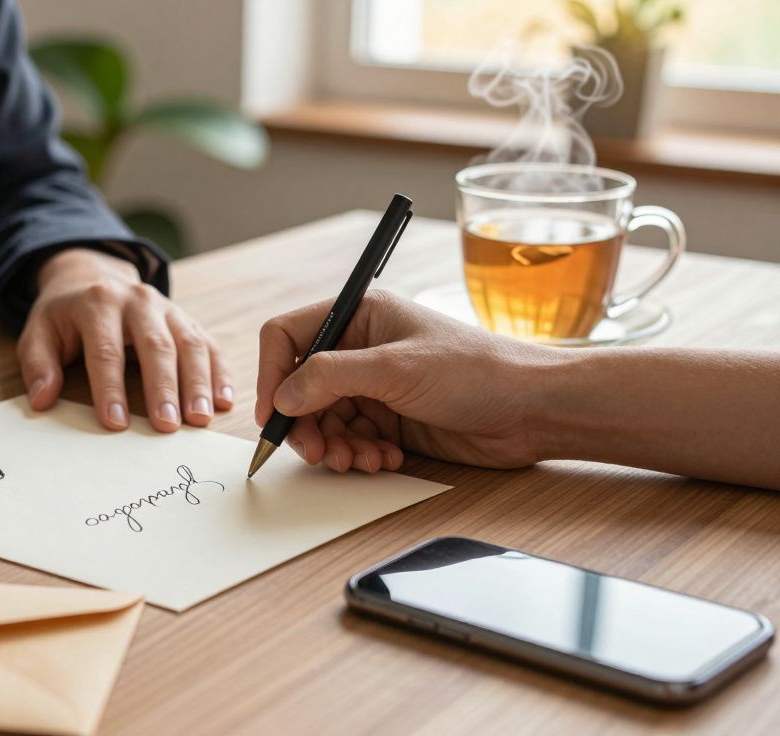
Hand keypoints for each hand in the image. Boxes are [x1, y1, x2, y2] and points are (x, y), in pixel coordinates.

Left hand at [17, 248, 233, 431]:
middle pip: (155, 347)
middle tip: (168, 426)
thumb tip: (43, 400)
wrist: (92, 276)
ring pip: (188, 344)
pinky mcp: (186, 319)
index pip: (106, 351)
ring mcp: (167, 308)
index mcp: (98, 303)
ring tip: (200, 418)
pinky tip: (225, 400)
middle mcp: (138, 301)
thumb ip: (39, 364)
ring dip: (198, 384)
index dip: (110, 389)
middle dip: (163, 388)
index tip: (115, 423)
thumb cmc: (65, 315)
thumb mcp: (39, 332)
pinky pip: (208, 344)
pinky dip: (220, 372)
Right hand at [255, 290, 554, 473]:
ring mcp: (374, 386)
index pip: (288, 337)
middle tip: (318, 453)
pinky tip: (384, 458)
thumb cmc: (477, 371)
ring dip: (333, 446)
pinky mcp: (388, 419)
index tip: (273, 415)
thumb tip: (282, 396)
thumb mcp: (396, 368)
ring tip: (359, 460)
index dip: (272, 375)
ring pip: (322, 420)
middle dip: (305, 424)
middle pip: (299, 387)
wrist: (533, 410)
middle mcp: (360, 348)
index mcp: (359, 314)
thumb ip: (331, 377)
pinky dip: (357, 455)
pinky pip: (349, 440)